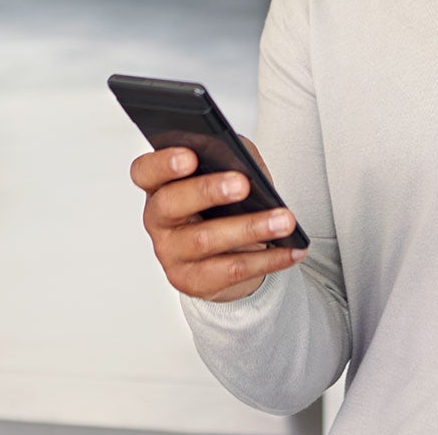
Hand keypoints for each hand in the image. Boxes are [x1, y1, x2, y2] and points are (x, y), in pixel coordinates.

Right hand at [130, 140, 305, 302]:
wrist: (231, 249)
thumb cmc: (227, 199)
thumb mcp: (230, 168)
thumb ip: (231, 157)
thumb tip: (243, 162)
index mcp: (161, 183)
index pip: (146, 170)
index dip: (163, 163)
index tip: (190, 156)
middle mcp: (158, 219)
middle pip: (172, 203)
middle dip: (208, 191)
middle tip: (242, 184)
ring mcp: (171, 253)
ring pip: (206, 240)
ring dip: (250, 227)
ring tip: (285, 220)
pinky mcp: (192, 281)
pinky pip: (231, 270)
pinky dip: (267, 259)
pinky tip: (291, 250)